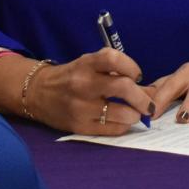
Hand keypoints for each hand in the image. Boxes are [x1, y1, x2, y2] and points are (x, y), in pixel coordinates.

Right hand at [25, 47, 152, 135]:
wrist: (38, 93)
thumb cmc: (72, 76)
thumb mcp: (89, 65)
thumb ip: (115, 72)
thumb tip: (151, 90)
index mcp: (86, 64)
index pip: (114, 59)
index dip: (132, 67)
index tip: (137, 75)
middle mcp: (83, 84)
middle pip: (123, 87)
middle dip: (143, 98)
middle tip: (150, 104)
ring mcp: (81, 107)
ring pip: (122, 113)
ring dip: (135, 114)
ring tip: (135, 113)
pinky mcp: (80, 126)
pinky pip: (112, 129)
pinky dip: (123, 125)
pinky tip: (122, 121)